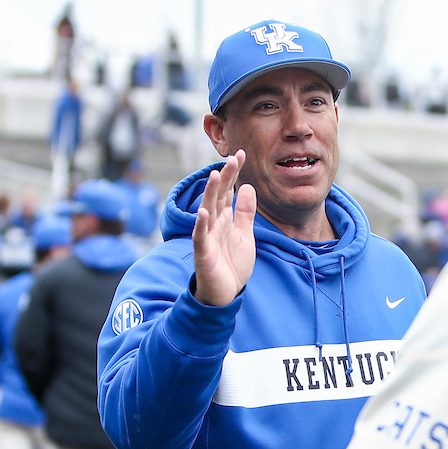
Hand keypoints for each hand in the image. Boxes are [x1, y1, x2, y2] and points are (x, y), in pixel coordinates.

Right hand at [192, 151, 256, 306]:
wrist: (226, 294)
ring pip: (207, 212)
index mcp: (224, 218)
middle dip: (224, 178)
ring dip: (210, 194)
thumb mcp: (245, 234)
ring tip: (215, 175)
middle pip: (217, 197)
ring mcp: (207, 237)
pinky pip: (200, 237)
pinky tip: (203, 212)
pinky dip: (201, 225)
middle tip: (232, 158)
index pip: (227, 191)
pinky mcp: (203, 253)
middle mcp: (214, 224)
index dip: (233, 174)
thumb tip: (247, 187)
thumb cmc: (233, 264)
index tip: (240, 155)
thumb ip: (245, 212)